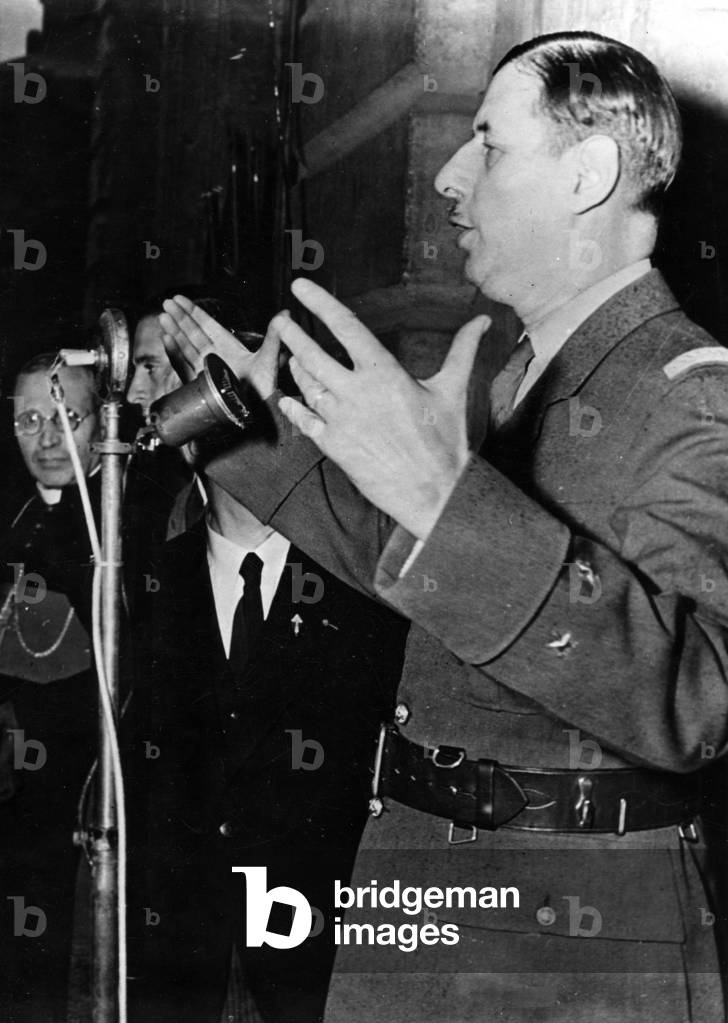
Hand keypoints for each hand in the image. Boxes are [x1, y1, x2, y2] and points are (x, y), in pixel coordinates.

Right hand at [159, 296, 282, 399]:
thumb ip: (274, 336)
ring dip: (174, 331)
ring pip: (185, 346)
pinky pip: (183, 366)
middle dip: (179, 318)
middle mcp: (215, 356)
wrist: (258, 412)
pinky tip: (167, 340)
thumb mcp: (269, 358)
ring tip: (163, 317)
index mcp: (229, 347)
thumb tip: (286, 313)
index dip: (193, 312)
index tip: (180, 299)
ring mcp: (206, 370)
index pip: (207, 325)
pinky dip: (174, 354)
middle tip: (166, 303)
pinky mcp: (199, 383)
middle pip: (192, 333)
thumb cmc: (265, 388)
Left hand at [277, 278, 489, 540]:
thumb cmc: (445, 442)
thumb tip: (483, 320)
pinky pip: (304, 419)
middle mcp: (356, 392)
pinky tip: (288, 400)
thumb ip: (462, 350)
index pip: (345, 326)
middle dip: (292, 334)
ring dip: (295, 368)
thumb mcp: (452, 390)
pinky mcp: (333, 445)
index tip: (300, 285)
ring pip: (306, 385)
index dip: (320, 302)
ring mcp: (340, 419)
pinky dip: (294, 407)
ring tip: (292, 356)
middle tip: (281, 320)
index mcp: (384, 372)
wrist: (433, 493)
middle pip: (312, 354)